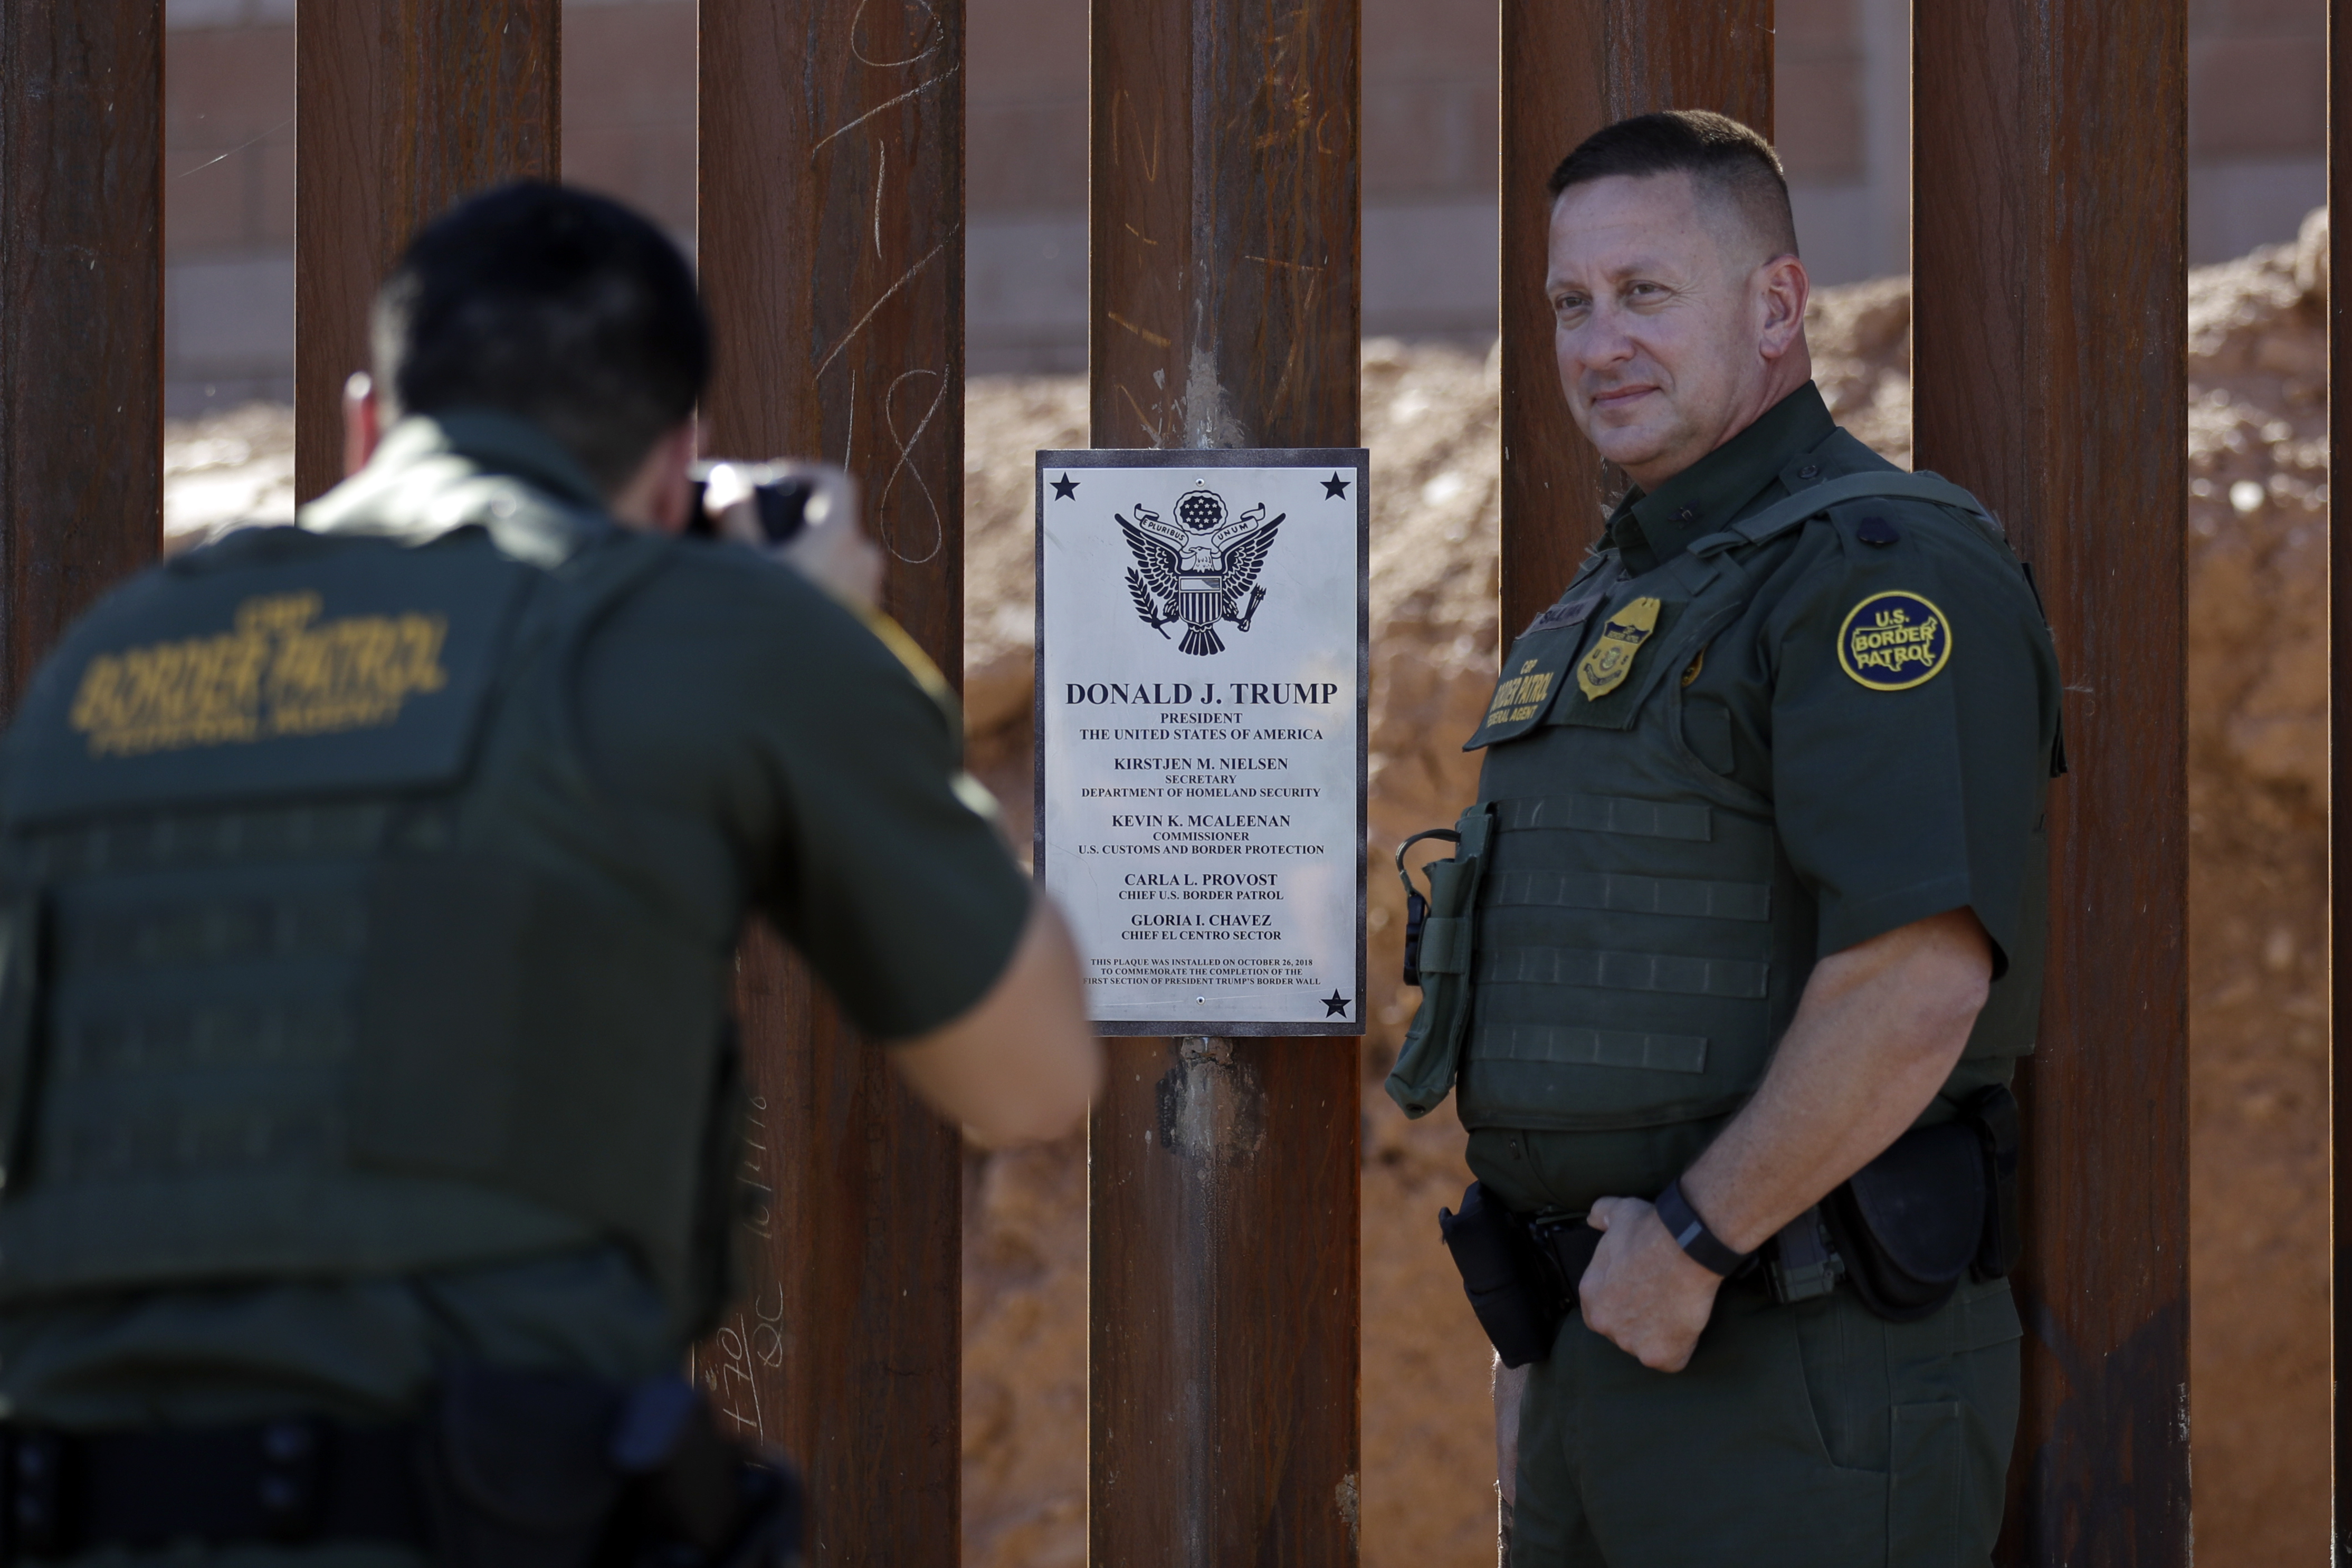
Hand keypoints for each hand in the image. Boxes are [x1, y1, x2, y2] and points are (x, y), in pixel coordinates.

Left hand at [1578, 1196, 1723, 1371]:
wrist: (1687, 1245)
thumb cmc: (1652, 1229)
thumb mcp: (1617, 1212)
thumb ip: (1599, 1216)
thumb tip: (1592, 1219)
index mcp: (1590, 1294)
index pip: (1600, 1310)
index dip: (1621, 1304)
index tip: (1640, 1293)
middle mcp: (1604, 1323)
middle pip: (1621, 1331)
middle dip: (1638, 1321)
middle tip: (1660, 1301)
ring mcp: (1631, 1343)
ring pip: (1644, 1347)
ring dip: (1659, 1335)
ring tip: (1675, 1310)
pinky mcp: (1660, 1356)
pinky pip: (1671, 1360)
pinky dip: (1682, 1348)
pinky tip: (1687, 1326)